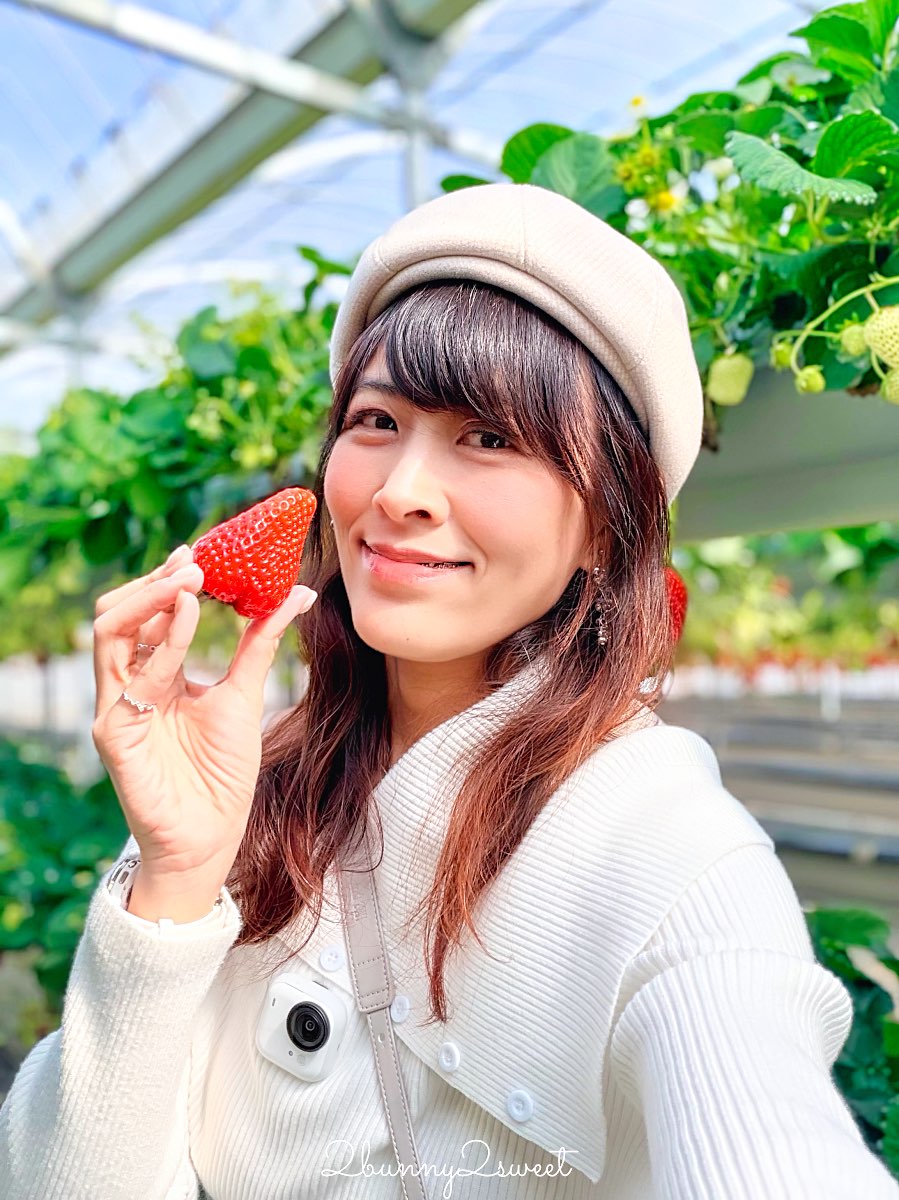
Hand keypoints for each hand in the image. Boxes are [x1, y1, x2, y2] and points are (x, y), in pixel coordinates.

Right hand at [91, 544, 316, 888]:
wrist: (214, 835)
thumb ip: (262, 640)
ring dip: (151, 600)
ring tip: (191, 581)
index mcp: (156, 674)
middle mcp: (130, 685)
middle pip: (120, 614)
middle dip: (154, 582)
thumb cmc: (224, 772)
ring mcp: (117, 707)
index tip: (199, 550)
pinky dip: (163, 643)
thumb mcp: (246, 692)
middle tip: (194, 561)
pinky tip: (192, 618)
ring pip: (110, 633)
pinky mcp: (114, 733)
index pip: (150, 614)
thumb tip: (297, 591)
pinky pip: (130, 678)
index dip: (169, 580)